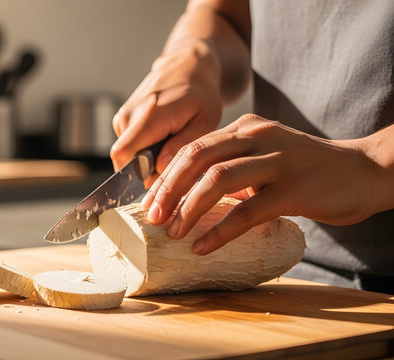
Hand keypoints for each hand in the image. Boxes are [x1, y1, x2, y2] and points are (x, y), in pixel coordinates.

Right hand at [110, 41, 221, 185]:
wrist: (188, 67)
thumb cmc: (201, 95)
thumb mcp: (205, 122)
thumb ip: (181, 146)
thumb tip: (159, 169)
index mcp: (148, 116)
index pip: (122, 156)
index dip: (136, 175)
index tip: (160, 178)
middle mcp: (128, 115)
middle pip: (125, 159)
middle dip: (147, 168)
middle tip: (174, 158)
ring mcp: (123, 116)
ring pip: (128, 154)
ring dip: (148, 158)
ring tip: (171, 142)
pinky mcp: (123, 119)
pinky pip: (129, 145)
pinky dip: (145, 149)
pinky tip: (163, 136)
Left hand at [141, 114, 379, 254]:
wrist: (364, 170)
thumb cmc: (307, 169)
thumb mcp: (265, 156)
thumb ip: (232, 166)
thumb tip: (190, 195)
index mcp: (246, 129)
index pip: (193, 148)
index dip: (166, 176)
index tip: (149, 201)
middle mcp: (258, 137)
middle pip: (197, 158)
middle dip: (168, 190)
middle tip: (152, 217)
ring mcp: (276, 161)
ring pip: (217, 180)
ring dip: (188, 208)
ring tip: (174, 233)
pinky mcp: (294, 189)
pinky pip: (247, 212)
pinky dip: (219, 231)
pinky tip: (203, 246)